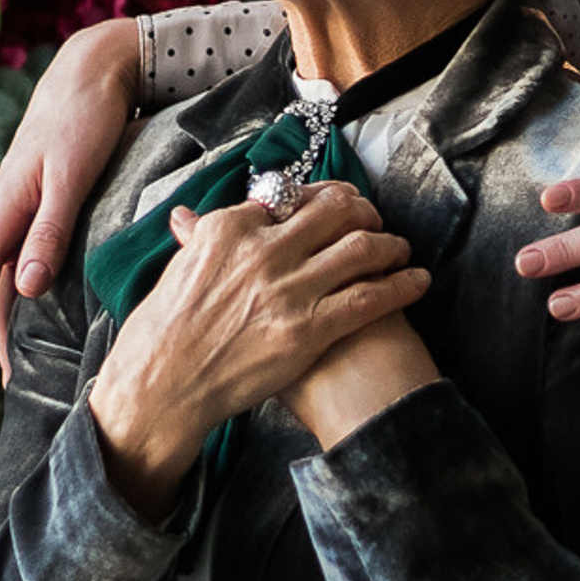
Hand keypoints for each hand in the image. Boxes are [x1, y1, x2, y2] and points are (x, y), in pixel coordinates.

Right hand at [0, 18, 140, 394]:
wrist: (93, 69)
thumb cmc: (85, 119)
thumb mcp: (71, 176)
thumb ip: (50, 232)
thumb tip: (27, 291)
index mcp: (3, 212)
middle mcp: (5, 215)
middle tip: (0, 391)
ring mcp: (22, 208)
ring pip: (9, 277)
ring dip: (13, 320)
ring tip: (27, 363)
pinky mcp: (44, 201)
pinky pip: (30, 257)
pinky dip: (33, 291)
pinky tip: (49, 308)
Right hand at [89, 183, 428, 518]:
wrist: (161, 386)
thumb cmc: (161, 334)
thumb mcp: (176, 269)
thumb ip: (197, 238)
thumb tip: (189, 217)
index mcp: (230, 227)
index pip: (293, 195)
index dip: (325, 196)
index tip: (339, 202)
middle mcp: (263, 249)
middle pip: (336, 211)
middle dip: (365, 211)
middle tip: (376, 220)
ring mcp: (287, 289)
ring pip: (361, 249)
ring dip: (391, 245)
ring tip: (401, 249)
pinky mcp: (307, 330)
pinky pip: (369, 298)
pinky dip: (401, 286)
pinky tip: (418, 281)